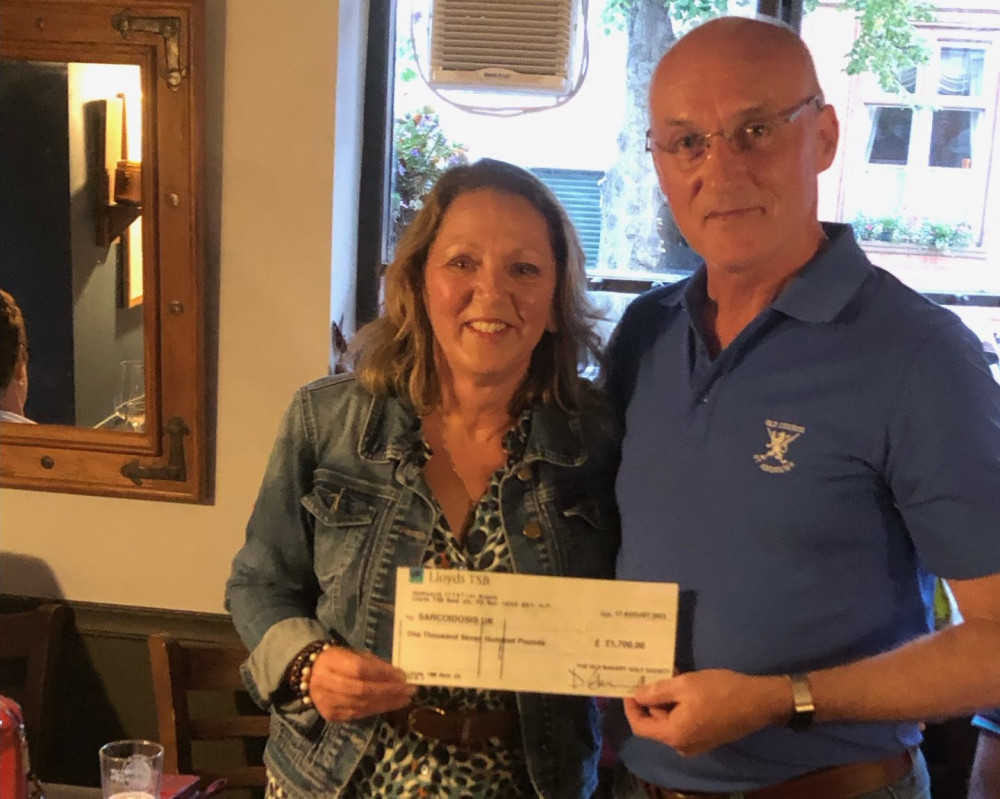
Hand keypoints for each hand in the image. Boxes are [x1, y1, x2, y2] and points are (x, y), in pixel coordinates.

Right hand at [307, 646, 415, 721]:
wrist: (309, 674)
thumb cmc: (337, 660)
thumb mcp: (353, 654)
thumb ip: (372, 663)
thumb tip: (397, 674)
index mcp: (331, 662)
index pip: (360, 669)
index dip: (382, 674)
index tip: (402, 676)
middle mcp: (327, 684)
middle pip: (362, 690)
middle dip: (388, 691)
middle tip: (409, 691)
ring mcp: (328, 703)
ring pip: (361, 705)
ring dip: (386, 703)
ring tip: (404, 699)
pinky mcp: (331, 715)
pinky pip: (358, 714)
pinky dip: (375, 709)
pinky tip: (389, 705)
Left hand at [624, 669, 790, 756]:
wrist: (759, 702)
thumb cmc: (720, 691)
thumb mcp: (684, 684)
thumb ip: (656, 691)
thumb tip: (636, 695)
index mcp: (673, 735)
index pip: (640, 726)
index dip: (631, 707)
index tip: (629, 687)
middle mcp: (682, 746)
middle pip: (655, 724)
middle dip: (651, 700)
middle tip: (652, 675)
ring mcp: (696, 745)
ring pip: (670, 722)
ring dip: (666, 701)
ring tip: (670, 676)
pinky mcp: (707, 739)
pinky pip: (684, 724)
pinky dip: (679, 707)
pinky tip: (685, 687)